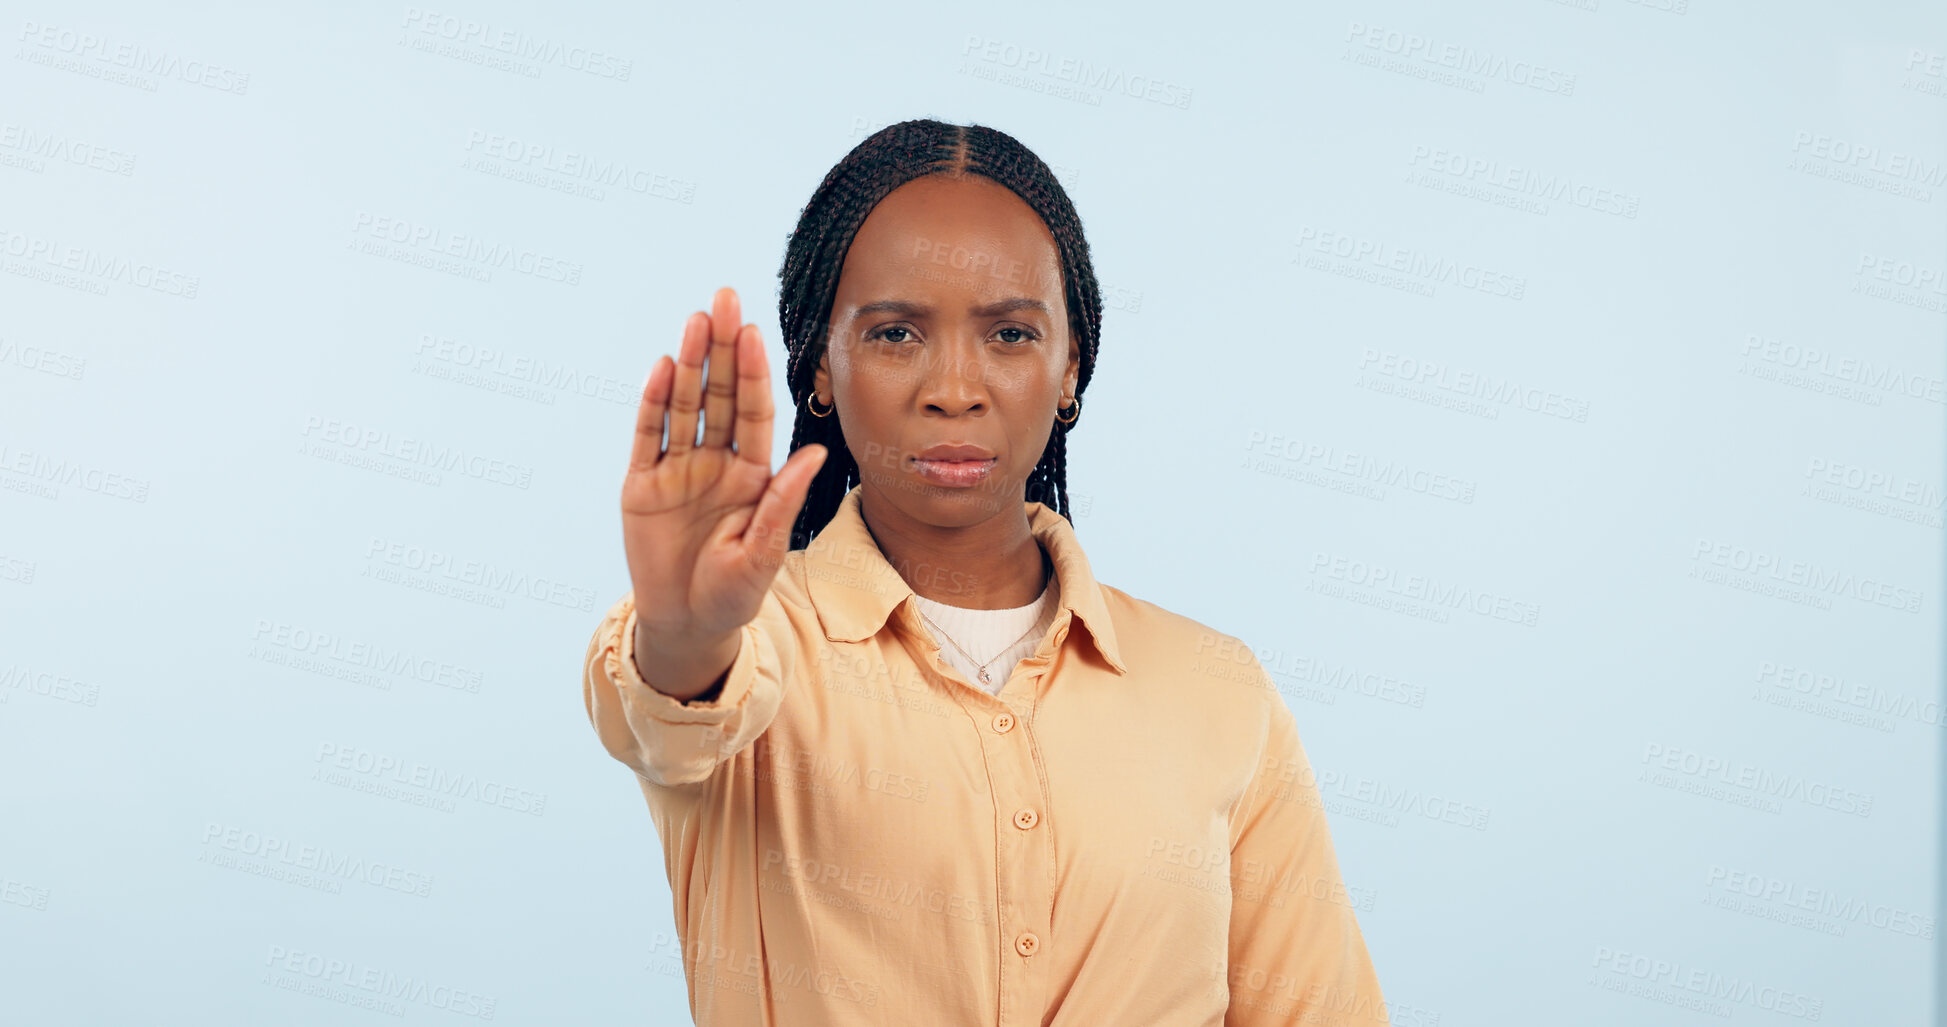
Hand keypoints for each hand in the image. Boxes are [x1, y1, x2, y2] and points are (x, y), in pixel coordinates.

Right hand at [622, 287, 828, 648]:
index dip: (752, 372)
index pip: (754, 412)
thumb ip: (783, 501)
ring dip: (686, 364)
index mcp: (752, 474)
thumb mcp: (765, 553)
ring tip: (694, 321)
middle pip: (718, 395)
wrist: (686, 625)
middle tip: (724, 299)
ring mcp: (677, 470)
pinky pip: (647, 437)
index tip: (754, 331)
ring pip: (683, 406)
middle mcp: (716, 462)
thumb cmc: (734, 594)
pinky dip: (652, 403)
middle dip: (720, 348)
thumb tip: (815, 453)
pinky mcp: (642, 485)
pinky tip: (660, 367)